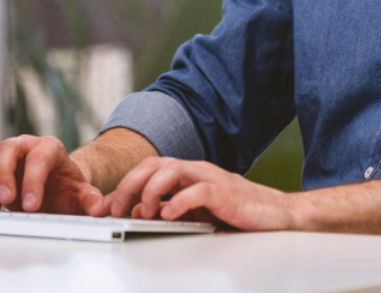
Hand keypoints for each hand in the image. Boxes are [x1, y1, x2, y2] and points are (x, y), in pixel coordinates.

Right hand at [0, 135, 102, 214]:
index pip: (39, 156)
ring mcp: (5, 154)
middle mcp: (25, 145)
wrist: (56, 186)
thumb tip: (100, 206)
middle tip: (7, 202)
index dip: (33, 179)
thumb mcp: (82, 194)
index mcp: (50, 147)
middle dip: (5, 175)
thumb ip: (90, 199)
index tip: (31, 205)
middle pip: (8, 148)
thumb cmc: (67, 188)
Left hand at [89, 157, 295, 230]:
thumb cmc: (238, 211)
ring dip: (150, 191)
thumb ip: (170, 208)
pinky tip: (169, 215)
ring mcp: (211, 179)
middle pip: (153, 165)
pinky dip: (179, 202)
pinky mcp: (226, 193)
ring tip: (143, 212)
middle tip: (114, 209)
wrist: (277, 213)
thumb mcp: (196, 213)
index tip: (102, 207)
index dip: (121, 186)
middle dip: (128, 185)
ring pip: (171, 171)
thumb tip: (138, 211)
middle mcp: (196, 170)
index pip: (147, 170)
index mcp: (187, 173)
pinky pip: (198, 191)